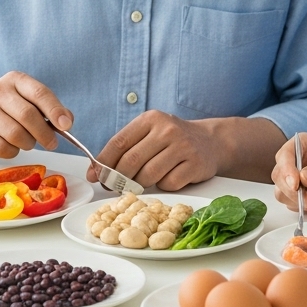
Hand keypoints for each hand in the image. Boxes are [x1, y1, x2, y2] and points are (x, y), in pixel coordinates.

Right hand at [0, 71, 72, 158]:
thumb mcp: (27, 100)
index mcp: (15, 80)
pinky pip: (2, 148)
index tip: (66, 126)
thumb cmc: (7, 109)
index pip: (39, 93)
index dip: (55, 110)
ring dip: (28, 144)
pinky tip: (11, 146)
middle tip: (51, 143)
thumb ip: (49, 109)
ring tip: (27, 142)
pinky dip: (12, 152)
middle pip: (27, 116)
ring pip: (15, 135)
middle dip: (44, 134)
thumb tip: (66, 122)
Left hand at [92, 110, 216, 190]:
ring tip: (145, 181)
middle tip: (115, 187)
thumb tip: (95, 171)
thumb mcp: (150, 133)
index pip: (119, 142)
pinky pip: (169, 184)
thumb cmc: (172, 140)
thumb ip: (125, 148)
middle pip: (131, 161)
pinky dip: (164, 186)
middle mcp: (167, 130)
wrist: (211, 141)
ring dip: (141, 184)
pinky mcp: (195, 164)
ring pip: (148, 176)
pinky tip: (169, 177)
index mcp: (150, 119)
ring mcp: (183, 146)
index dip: (103, 162)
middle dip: (118, 179)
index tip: (94, 176)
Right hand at [270, 134, 306, 213]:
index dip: (287, 170)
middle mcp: (292, 160)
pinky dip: (305, 208)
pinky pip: (291, 203)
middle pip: (279, 176)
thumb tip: (303, 177)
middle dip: (293, 192)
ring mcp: (291, 177)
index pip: (285, 155)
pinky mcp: (293, 192)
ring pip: (282, 192)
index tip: (295, 185)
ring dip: (299, 202)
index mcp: (301, 144)